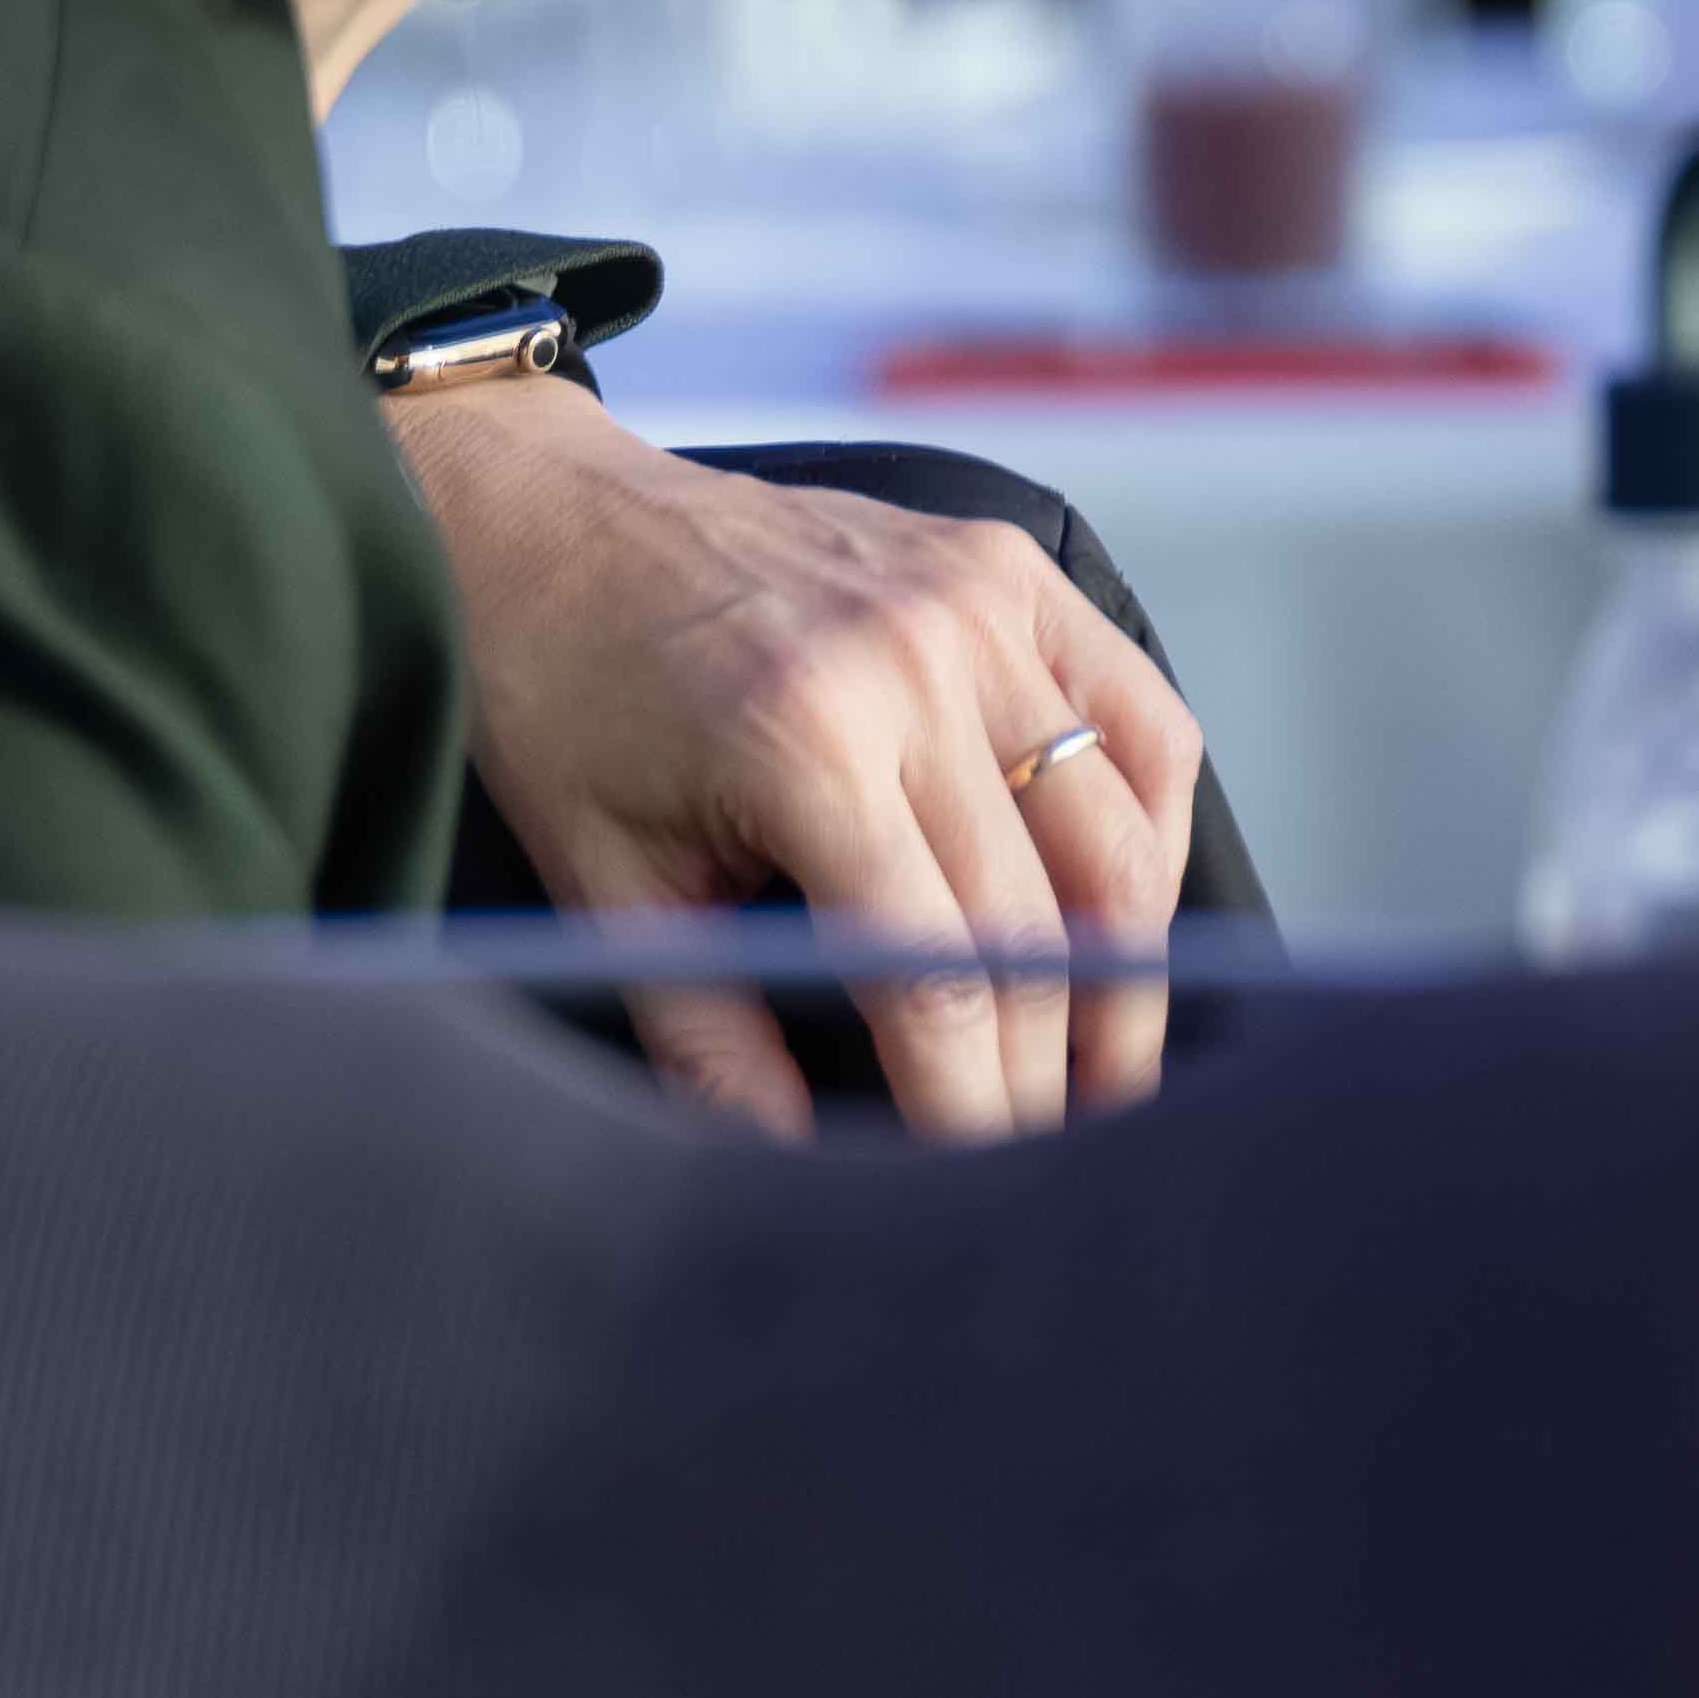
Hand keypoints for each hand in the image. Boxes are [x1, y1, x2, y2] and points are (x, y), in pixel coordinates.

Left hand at [382, 380, 1207, 1145]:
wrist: (550, 518)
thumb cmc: (563, 703)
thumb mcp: (607, 890)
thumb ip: (710, 1040)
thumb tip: (797, 1160)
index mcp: (807, 746)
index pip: (943, 974)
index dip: (975, 1102)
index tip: (985, 1179)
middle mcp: (915, 665)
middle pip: (1045, 921)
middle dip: (1057, 1065)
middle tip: (1054, 1151)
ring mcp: (978, 606)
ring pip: (1122, 826)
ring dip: (1131, 963)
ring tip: (1108, 1057)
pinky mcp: (1009, 568)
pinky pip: (1138, 717)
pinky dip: (1149, 822)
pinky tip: (1121, 903)